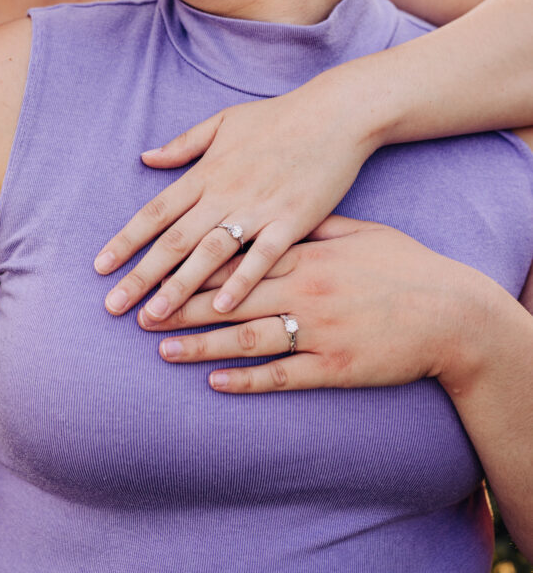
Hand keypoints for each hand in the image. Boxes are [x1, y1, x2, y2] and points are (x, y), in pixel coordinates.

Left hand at [95, 67, 379, 320]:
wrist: (335, 113)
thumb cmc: (279, 116)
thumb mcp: (224, 121)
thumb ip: (184, 143)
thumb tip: (146, 157)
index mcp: (207, 172)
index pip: (156, 211)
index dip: (126, 240)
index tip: (100, 267)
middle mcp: (226, 192)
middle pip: (174, 239)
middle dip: (141, 275)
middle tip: (113, 306)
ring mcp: (259, 207)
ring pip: (210, 253)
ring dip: (180, 286)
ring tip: (155, 316)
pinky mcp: (293, 219)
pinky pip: (262, 256)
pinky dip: (241, 281)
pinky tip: (222, 307)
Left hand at [138, 216, 485, 393]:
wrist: (450, 309)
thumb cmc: (401, 264)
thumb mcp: (356, 228)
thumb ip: (310, 220)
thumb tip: (273, 208)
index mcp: (304, 251)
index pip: (235, 257)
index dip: (190, 263)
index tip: (155, 267)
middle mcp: (304, 289)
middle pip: (228, 297)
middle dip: (179, 303)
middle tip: (138, 312)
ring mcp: (317, 328)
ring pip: (246, 336)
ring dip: (199, 343)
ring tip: (161, 348)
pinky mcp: (333, 365)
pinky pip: (281, 374)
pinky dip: (246, 379)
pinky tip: (214, 381)